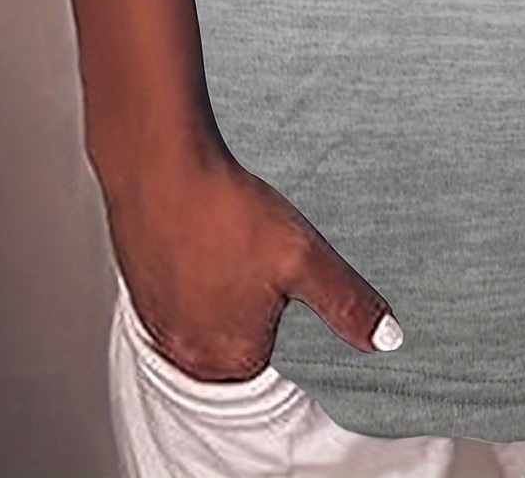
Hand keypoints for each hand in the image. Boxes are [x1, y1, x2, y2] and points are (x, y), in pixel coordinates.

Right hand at [98, 125, 401, 381]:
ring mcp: (155, 322)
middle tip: (257, 255)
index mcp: (230, 358)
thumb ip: (345, 302)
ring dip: (221, 287)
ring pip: (204, 315)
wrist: (160, 165)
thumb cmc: (226, 212)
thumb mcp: (302, 256)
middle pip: (237, 340)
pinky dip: (191, 272)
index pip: (275, 358)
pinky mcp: (138, 289)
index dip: (288, 315)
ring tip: (231, 241)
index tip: (287, 283)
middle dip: (252, 303)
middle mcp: (186, 353)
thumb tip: (386, 339)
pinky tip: (203, 236)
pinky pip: (175, 294)